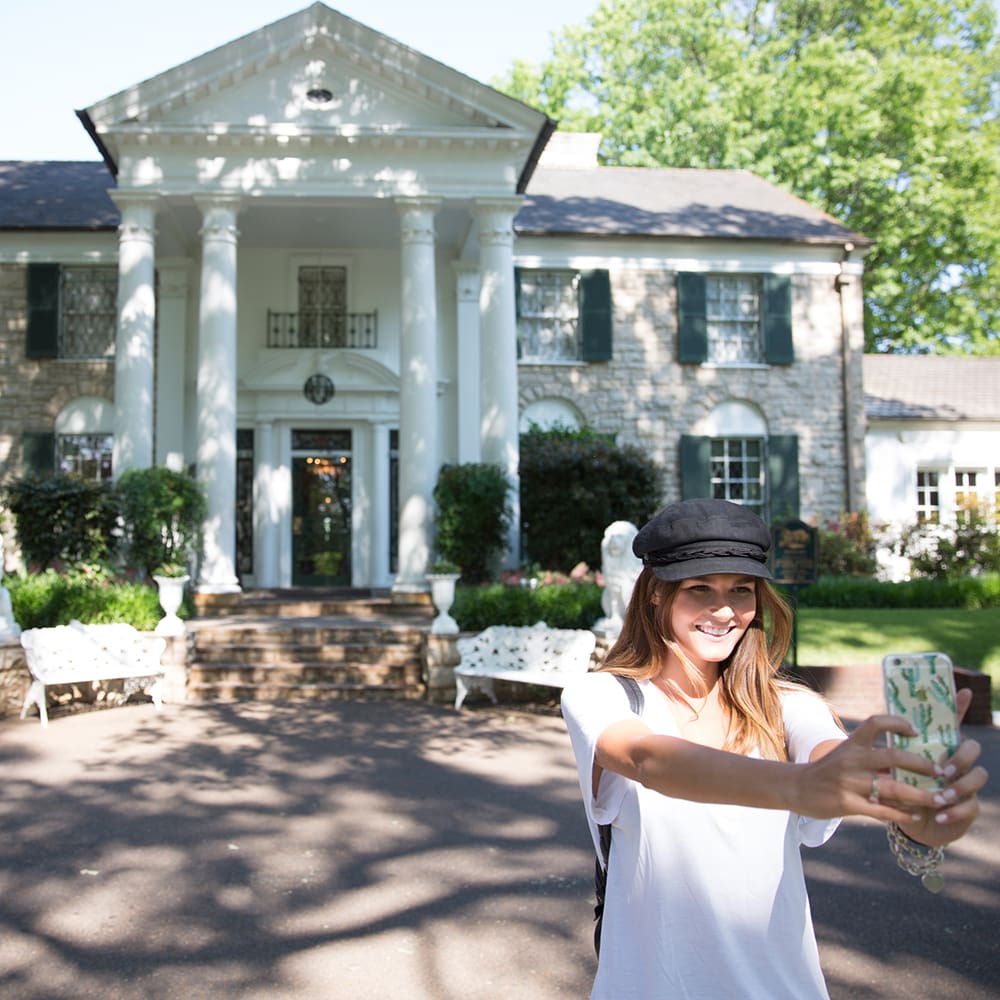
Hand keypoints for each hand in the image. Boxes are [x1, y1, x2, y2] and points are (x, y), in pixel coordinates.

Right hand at [795, 714, 954, 821]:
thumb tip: (905, 760)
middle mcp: (851, 760)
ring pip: (893, 789)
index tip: (916, 732)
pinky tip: (915, 815)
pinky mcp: (847, 804)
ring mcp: (848, 782)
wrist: (796, 787)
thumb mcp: (844, 755)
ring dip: (920, 795)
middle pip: (893, 757)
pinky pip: (881, 811)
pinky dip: (902, 814)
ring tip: (938, 799)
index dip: (898, 724)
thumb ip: (870, 757)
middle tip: (940, 773)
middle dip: (922, 766)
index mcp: (851, 744)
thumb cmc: (826, 771)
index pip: (876, 723)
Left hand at [895, 688, 988, 846]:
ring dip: (959, 786)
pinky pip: (971, 805)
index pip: (951, 723)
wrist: (913, 824)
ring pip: (978, 775)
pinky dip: (955, 811)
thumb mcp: (893, 770)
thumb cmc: (902, 791)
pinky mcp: (968, 806)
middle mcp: (957, 762)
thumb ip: (893, 751)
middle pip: (972, 747)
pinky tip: (941, 814)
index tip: (964, 691)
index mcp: (938, 747)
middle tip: (942, 770)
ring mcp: (966, 783)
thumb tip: (878, 725)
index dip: (959, 706)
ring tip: (940, 797)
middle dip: (959, 758)